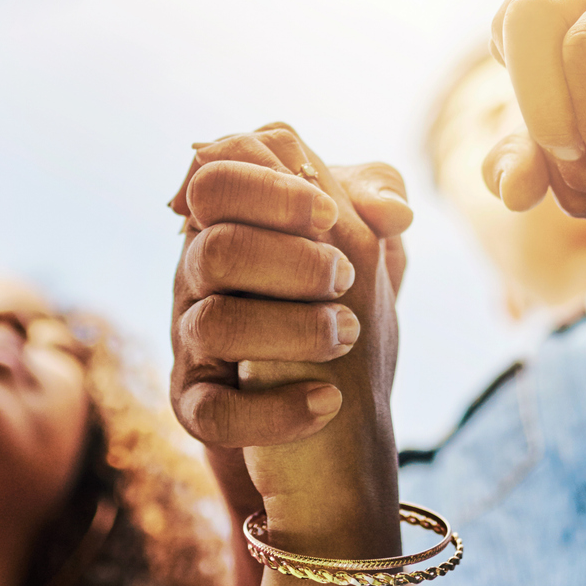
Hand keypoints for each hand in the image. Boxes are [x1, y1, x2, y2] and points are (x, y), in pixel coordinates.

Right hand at [169, 125, 410, 544]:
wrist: (327, 403)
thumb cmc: (331, 298)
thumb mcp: (359, 236)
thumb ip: (374, 199)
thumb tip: (394, 210)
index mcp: (228, 220)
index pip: (215, 174)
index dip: (271, 187)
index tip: (329, 213)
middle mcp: (196, 275)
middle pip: (214, 245)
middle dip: (292, 259)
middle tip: (346, 278)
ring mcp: (190, 341)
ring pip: (214, 324)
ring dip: (293, 329)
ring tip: (347, 335)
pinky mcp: (194, 406)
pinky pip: (213, 411)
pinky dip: (275, 410)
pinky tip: (327, 402)